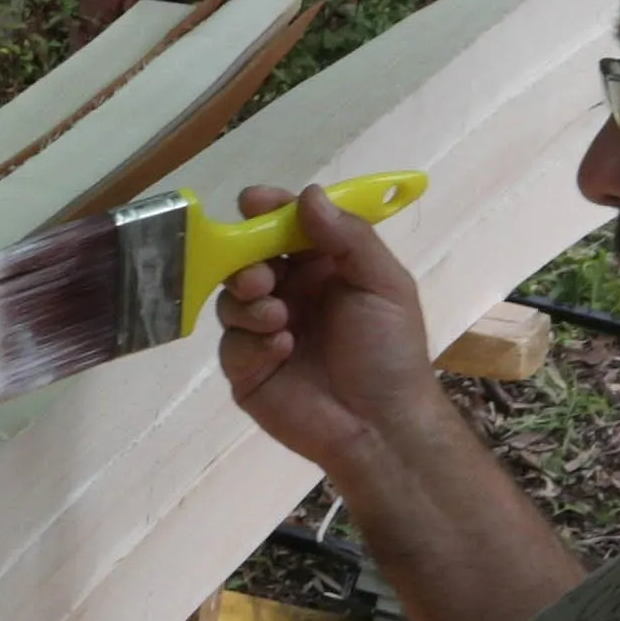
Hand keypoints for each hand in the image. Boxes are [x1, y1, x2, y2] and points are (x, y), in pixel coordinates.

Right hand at [207, 184, 441, 480]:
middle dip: (244, 259)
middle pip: (245, 259)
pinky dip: (251, 343)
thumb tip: (308, 194)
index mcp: (322, 269)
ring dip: (247, 302)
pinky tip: (281, 350)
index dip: (267, 211)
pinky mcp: (247, 371)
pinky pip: (230, 346)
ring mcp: (264, 333)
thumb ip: (348, 237)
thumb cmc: (390, 351)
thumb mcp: (385, 284)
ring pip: (229, 300)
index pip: (285, 227)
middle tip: (261, 275)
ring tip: (277, 318)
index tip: (253, 203)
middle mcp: (289, 295)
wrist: (380, 425)